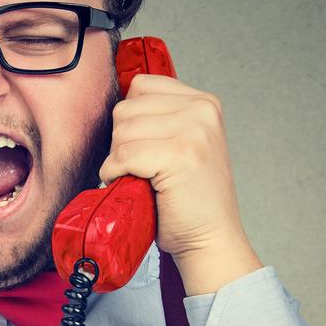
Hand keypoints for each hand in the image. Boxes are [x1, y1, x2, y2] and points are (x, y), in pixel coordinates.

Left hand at [99, 74, 261, 294]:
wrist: (210, 239)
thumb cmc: (188, 196)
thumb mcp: (184, 142)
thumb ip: (161, 116)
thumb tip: (119, 103)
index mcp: (203, 102)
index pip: (141, 86)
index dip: (130, 118)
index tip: (142, 144)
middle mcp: (202, 110)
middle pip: (126, 108)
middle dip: (121, 140)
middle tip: (140, 166)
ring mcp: (193, 132)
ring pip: (122, 131)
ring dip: (118, 158)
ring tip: (138, 175)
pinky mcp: (180, 155)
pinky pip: (124, 155)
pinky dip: (116, 172)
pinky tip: (131, 184)